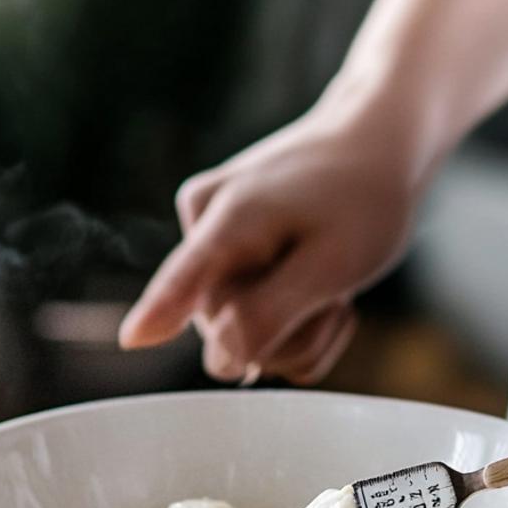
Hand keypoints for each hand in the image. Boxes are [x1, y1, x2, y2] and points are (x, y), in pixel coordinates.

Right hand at [118, 91, 418, 382]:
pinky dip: (294, 322)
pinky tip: (319, 292)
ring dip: (295, 330)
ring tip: (331, 288)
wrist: (375, 146)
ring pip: (238, 333)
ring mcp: (210, 238)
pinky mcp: (223, 254)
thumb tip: (221, 362)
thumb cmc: (363, 197)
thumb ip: (270, 316)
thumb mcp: (332, 265)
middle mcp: (204, 225)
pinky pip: (250, 321)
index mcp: (230, 220)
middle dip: (284, 333)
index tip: (132, 339)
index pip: (184, 280)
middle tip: (334, 299)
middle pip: (224, 331)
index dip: (159, 313)